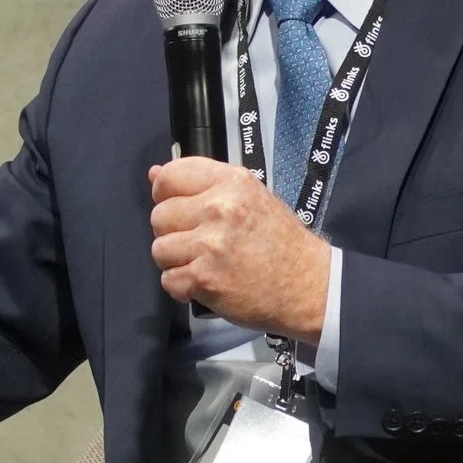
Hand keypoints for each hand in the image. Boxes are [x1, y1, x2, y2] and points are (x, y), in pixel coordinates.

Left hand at [148, 157, 330, 340]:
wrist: (308, 285)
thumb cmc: (280, 241)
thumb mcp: (249, 197)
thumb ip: (203, 185)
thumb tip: (153, 174)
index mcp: (231, 182)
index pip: (170, 176)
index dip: (165, 193)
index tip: (177, 207)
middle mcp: (218, 208)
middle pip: (159, 216)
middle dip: (172, 232)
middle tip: (198, 242)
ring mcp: (210, 245)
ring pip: (159, 250)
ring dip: (176, 261)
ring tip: (203, 264)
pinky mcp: (205, 279)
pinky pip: (169, 281)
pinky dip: (183, 287)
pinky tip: (205, 284)